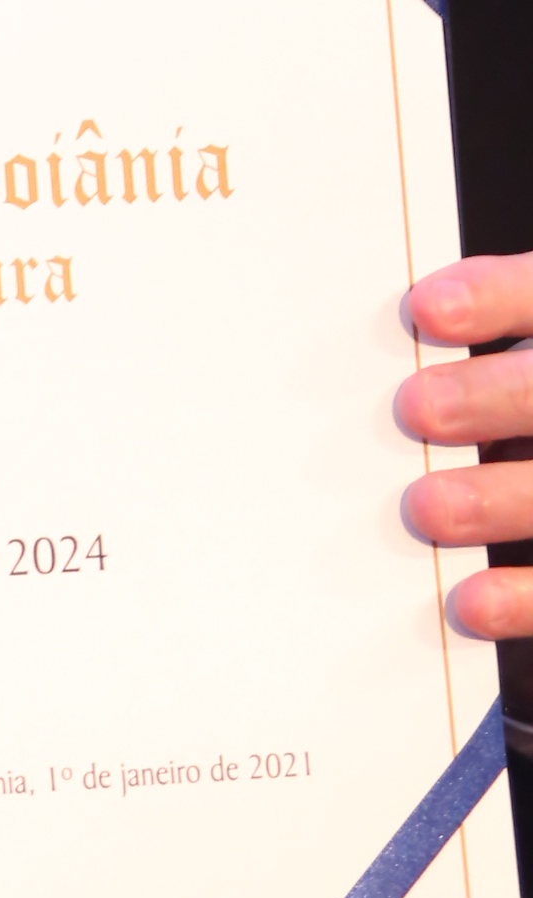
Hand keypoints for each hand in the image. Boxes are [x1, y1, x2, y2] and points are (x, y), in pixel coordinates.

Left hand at [398, 252, 532, 643]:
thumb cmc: (508, 404)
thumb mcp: (507, 363)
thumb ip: (472, 337)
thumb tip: (378, 332)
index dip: (496, 296)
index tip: (426, 308)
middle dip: (495, 397)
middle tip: (417, 408)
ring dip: (500, 500)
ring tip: (427, 507)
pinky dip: (524, 596)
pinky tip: (470, 601)